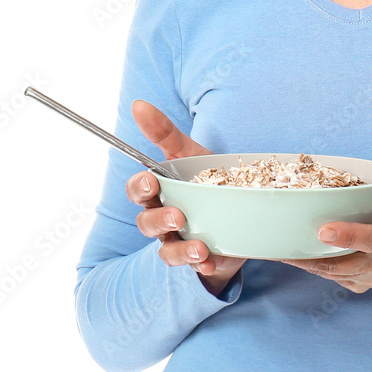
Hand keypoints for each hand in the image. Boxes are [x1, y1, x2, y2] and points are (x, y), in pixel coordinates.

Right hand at [125, 99, 246, 295]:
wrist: (234, 209)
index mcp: (159, 191)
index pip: (138, 190)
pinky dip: (204, 265)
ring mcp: (180, 241)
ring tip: (200, 248)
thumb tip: (138, 104)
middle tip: (178, 216)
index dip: (140, 186)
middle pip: (148, 223)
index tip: (150, 180)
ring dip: (182, 251)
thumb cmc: (204, 177)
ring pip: (168, 251)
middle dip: (160, 220)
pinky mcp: (201, 258)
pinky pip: (196, 267)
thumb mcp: (189, 152)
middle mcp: (164, 218)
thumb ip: (164, 131)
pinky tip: (213, 260)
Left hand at [280, 157, 371, 292]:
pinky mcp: (359, 283)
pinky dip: (311, 266)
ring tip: (279, 248)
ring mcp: (371, 277)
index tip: (324, 229)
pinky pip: (331, 277)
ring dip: (307, 262)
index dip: (350, 236)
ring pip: (334, 273)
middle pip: (346, 263)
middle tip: (285, 243)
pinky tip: (292, 253)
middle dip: (315, 256)